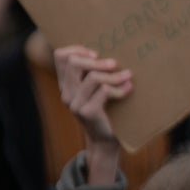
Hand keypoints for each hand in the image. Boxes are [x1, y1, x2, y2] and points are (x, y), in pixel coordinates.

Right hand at [53, 46, 133, 181]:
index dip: (77, 49)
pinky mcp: (88, 112)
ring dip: (114, 75)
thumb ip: (94, 73)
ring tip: (128, 75)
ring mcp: (75, 104)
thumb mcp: (96, 89)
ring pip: (92, 77)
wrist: (106, 140)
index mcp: (66, 84)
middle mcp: (66, 93)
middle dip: (97, 61)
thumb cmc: (106, 109)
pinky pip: (104, 91)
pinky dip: (120, 89)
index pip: (60, 56)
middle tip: (114, 64)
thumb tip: (110, 51)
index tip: (96, 54)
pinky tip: (128, 89)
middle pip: (74, 63)